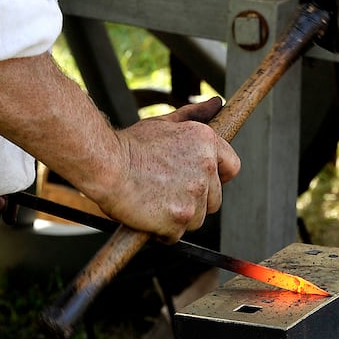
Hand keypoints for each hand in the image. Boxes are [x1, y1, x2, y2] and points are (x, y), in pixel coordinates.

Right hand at [95, 96, 240, 242]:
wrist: (106, 164)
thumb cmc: (131, 144)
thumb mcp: (165, 123)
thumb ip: (194, 115)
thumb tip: (216, 103)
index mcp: (206, 142)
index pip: (232, 166)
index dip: (218, 176)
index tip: (202, 179)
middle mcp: (206, 167)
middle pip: (215, 199)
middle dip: (196, 200)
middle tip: (168, 191)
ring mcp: (194, 195)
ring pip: (197, 218)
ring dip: (180, 216)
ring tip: (155, 200)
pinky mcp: (180, 218)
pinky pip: (177, 234)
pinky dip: (163, 231)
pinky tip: (147, 214)